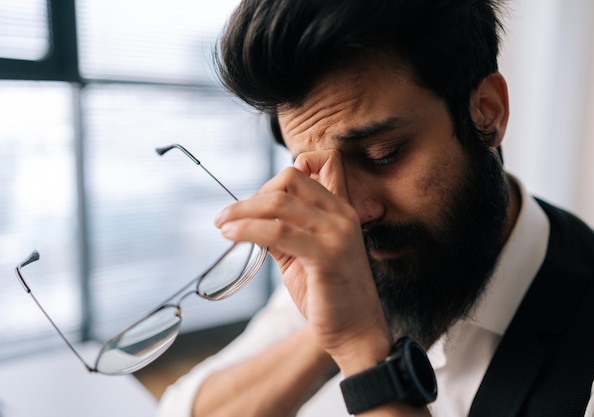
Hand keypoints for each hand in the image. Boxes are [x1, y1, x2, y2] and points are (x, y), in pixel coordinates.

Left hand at [215, 149, 390, 371]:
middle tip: (231, 215)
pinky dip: (247, 229)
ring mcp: (337, 233)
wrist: (356, 332)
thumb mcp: (305, 254)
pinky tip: (232, 235)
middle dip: (255, 194)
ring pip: (278, 203)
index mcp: (342, 209)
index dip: (288, 171)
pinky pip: (277, 232)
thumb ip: (285, 232)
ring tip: (221, 223)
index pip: (324, 160)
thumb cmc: (330, 294)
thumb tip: (250, 219)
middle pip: (291, 178)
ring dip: (241, 210)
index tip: (262, 197)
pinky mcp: (326, 255)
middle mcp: (343, 214)